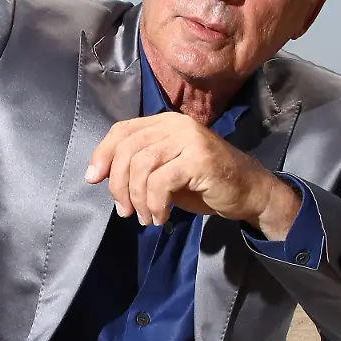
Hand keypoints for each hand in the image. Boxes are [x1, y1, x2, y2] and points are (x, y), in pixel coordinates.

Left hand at [85, 112, 300, 238]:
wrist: (248, 192)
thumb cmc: (204, 183)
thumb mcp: (164, 171)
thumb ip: (137, 167)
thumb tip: (100, 176)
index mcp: (164, 122)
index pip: (122, 131)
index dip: (102, 154)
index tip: (92, 179)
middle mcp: (175, 124)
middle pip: (127, 149)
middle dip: (118, 184)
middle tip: (124, 211)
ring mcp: (188, 139)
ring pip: (141, 166)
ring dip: (137, 199)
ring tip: (146, 218)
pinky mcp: (198, 159)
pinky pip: (160, 182)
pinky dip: (154, 204)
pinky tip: (161, 217)